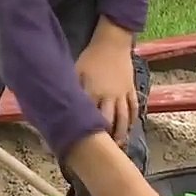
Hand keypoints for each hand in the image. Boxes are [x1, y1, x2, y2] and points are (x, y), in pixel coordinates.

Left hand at [75, 19, 136, 143]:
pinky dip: (133, 119)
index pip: (92, 117)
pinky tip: (131, 129)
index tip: (87, 145)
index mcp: (94, 92)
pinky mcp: (131, 90)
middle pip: (111, 122)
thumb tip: (62, 106)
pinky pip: (134, 107)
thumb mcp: (76, 71)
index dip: (90, 132)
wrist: (112, 43)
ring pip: (124, 118)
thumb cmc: (91, 57)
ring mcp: (123, 94)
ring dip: (123, 133)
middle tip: (106, 152)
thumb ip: (72, 90)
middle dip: (109, 138)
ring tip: (120, 146)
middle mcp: (110, 96)